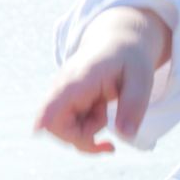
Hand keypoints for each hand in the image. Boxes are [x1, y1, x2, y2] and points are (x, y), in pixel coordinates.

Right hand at [34, 7, 170, 153]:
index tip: (38, 130)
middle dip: (84, 137)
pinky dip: (87, 130)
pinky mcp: (65, 104)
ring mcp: (62, 96)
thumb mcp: (141, 78)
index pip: (55, 102)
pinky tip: (102, 117)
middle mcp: (64, 88)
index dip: (46, 118)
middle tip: (109, 128)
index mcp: (81, 79)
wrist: (119, 42)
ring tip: (106, 107)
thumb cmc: (130, 58)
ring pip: (65, 130)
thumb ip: (134, 106)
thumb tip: (126, 137)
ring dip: (88, 131)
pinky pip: (69, 127)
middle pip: (58, 126)